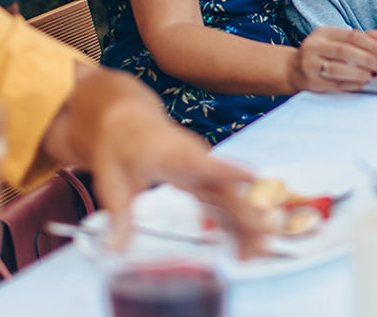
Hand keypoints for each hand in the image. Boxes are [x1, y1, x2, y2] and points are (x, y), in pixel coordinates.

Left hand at [86, 102, 266, 256]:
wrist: (128, 122)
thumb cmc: (120, 147)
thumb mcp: (112, 182)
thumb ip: (120, 217)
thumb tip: (114, 251)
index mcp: (177, 155)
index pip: (207, 163)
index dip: (229, 171)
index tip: (253, 177)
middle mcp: (199, 161)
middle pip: (228, 190)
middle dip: (248, 216)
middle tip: (264, 241)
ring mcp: (204, 170)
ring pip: (231, 199)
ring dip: (246, 225)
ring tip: (260, 254)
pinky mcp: (203, 179)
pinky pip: (223, 203)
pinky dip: (233, 225)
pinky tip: (241, 248)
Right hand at [290, 26, 376, 93]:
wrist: (292, 68)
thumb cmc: (319, 53)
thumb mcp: (334, 39)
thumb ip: (356, 37)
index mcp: (323, 33)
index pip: (352, 35)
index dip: (372, 45)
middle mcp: (314, 46)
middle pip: (345, 51)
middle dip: (367, 59)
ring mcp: (311, 64)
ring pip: (338, 68)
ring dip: (360, 73)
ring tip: (372, 75)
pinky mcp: (312, 82)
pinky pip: (335, 84)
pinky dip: (352, 84)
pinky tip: (362, 82)